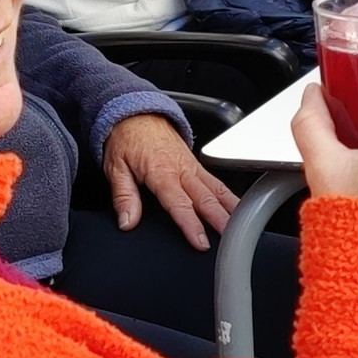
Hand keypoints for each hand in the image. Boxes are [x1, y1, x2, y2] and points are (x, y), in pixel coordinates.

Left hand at [102, 112, 240, 251]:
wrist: (137, 114)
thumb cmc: (126, 139)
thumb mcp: (115, 167)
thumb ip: (123, 196)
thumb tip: (127, 222)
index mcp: (161, 172)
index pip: (179, 203)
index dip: (191, 224)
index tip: (201, 242)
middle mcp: (182, 170)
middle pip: (206, 199)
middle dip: (220, 221)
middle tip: (230, 241)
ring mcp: (193, 167)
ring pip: (217, 190)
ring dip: (231, 210)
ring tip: (241, 228)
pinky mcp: (197, 166)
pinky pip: (217, 183)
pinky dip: (230, 197)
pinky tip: (238, 210)